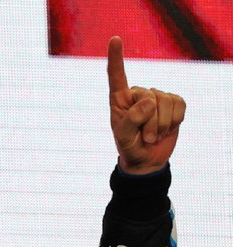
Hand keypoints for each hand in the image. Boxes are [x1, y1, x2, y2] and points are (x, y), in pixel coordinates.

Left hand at [108, 36, 184, 173]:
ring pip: (165, 101)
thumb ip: (131, 120)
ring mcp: (157, 97)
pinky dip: (175, 120)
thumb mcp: (124, 137)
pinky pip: (179, 105)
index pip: (117, 76)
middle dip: (150, 121)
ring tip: (154, 136)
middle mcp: (138, 94)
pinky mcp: (174, 102)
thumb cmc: (130, 147)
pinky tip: (167, 129)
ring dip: (162, 124)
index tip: (115, 40)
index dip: (116, 57)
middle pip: (149, 97)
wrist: (147, 159)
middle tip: (146, 137)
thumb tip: (148, 101)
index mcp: (120, 99)